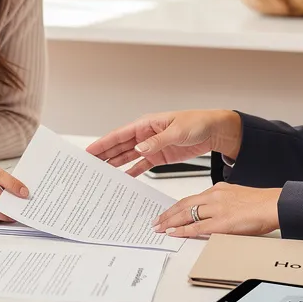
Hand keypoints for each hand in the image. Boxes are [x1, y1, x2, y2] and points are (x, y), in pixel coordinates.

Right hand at [86, 109, 240, 177]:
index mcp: (146, 124)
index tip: (89, 151)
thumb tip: (139, 148)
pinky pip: (141, 165)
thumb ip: (158, 141)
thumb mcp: (178, 131)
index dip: (103, 142)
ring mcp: (151, 146)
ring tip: (100, 174)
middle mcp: (145, 135)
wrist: (214, 130)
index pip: (119, 134)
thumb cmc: (197, 123)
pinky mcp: (159, 157)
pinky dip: (132, 172)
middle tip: (88, 165)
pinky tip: (122, 178)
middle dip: (104, 155)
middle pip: (119, 146)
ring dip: (114, 164)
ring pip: (127, 156)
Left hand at [153, 183, 281, 238]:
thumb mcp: (237, 196)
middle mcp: (214, 196)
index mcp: (218, 189)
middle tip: (156, 221)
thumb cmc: (261, 203)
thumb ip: (223, 202)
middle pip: (183, 205)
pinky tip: (174, 233)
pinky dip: (183, 231)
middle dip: (168, 214)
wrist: (274, 204)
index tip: (167, 213)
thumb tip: (214, 212)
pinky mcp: (222, 222)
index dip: (176, 207)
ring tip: (160, 228)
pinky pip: (197, 227)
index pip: (190, 198)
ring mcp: (217, 208)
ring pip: (186, 214)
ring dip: (170, 222)